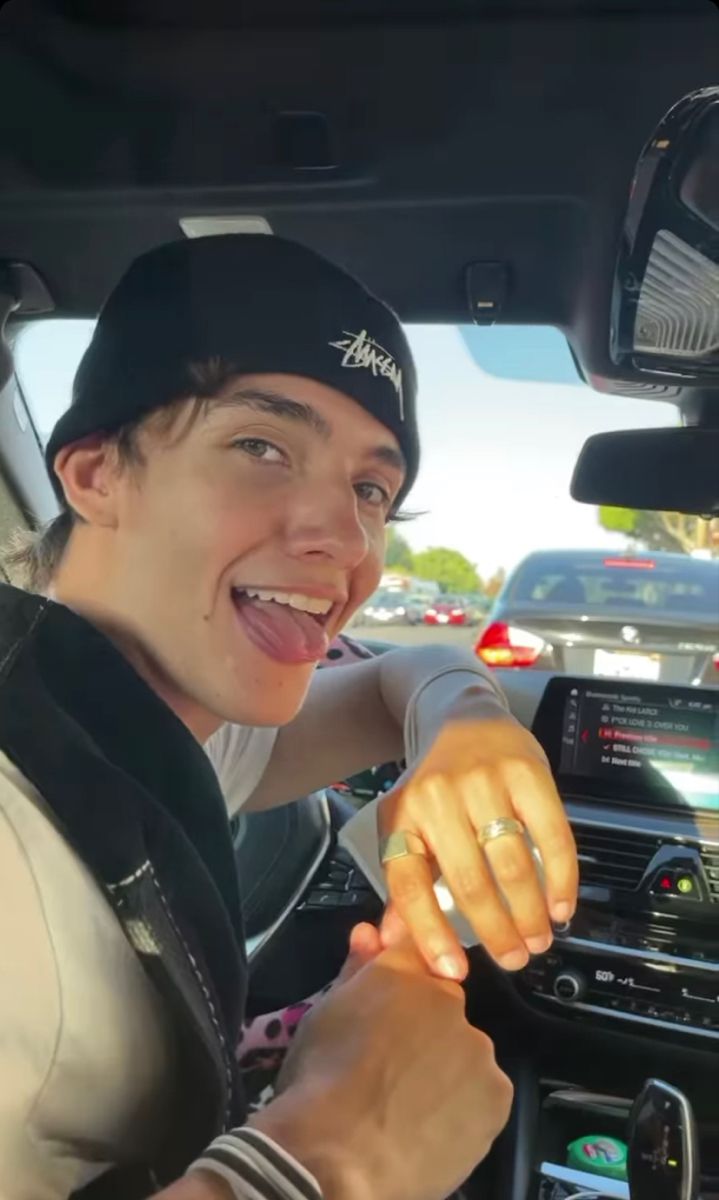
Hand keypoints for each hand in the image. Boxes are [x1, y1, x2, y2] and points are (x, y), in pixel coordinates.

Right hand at [250, 938, 512, 1199]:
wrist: (336, 1155)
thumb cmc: (318, 1084)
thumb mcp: (324, 1014)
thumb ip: (355, 970)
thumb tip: (367, 934)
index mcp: (403, 974)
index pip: (413, 954)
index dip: (402, 983)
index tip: (388, 1009)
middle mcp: (447, 1001)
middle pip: (442, 1008)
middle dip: (422, 1031)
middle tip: (390, 1068)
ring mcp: (477, 1050)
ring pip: (465, 1053)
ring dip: (445, 1069)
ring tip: (406, 1105)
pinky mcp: (496, 1097)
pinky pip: (482, 1096)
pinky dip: (463, 1108)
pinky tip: (429, 1127)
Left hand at [378, 716, 577, 979]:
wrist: (461, 714)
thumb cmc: (434, 783)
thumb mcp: (406, 822)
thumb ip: (404, 880)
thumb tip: (391, 941)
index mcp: (403, 815)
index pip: (409, 883)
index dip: (428, 932)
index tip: (452, 972)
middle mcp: (438, 796)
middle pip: (468, 881)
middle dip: (495, 931)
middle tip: (513, 960)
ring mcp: (484, 781)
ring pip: (510, 863)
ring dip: (529, 911)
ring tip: (538, 940)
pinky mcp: (527, 771)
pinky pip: (551, 834)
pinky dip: (560, 877)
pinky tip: (562, 905)